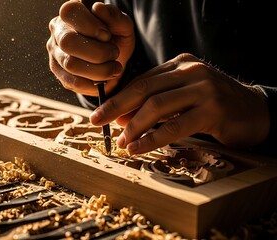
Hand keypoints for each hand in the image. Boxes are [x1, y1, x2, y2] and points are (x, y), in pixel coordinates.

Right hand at [47, 0, 134, 95]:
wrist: (113, 60)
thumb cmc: (116, 38)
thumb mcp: (122, 26)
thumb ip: (114, 16)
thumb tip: (98, 8)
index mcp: (72, 12)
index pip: (70, 12)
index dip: (90, 25)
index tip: (108, 36)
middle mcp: (58, 30)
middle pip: (68, 41)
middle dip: (97, 52)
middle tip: (114, 54)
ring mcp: (55, 51)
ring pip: (70, 64)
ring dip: (99, 70)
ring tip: (114, 68)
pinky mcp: (58, 71)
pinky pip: (73, 81)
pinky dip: (93, 83)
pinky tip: (104, 80)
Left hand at [90, 53, 269, 153]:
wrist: (256, 111)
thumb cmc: (214, 106)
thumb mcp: (184, 96)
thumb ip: (157, 101)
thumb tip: (121, 117)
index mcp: (180, 64)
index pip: (142, 80)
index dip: (119, 98)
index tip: (102, 112)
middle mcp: (191, 71)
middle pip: (144, 89)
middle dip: (116, 106)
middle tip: (97, 121)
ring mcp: (204, 88)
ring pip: (157, 106)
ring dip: (133, 126)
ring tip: (121, 142)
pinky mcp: (213, 110)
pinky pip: (174, 126)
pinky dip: (152, 138)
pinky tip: (137, 148)